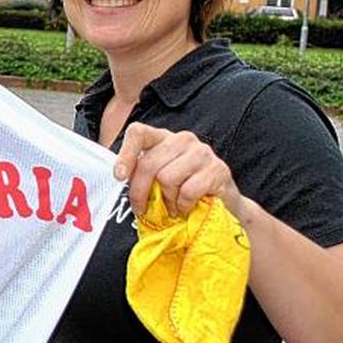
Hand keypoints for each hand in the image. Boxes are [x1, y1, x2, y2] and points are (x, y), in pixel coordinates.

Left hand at [114, 122, 245, 218]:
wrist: (223, 202)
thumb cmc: (184, 189)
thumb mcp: (158, 178)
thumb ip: (142, 175)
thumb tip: (121, 182)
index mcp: (163, 137)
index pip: (138, 133)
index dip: (125, 154)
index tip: (119, 176)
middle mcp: (182, 139)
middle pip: (149, 163)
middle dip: (140, 192)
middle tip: (141, 209)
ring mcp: (202, 152)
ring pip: (167, 178)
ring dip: (166, 200)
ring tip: (171, 207)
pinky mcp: (218, 170)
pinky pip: (187, 191)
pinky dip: (182, 205)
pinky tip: (185, 208)